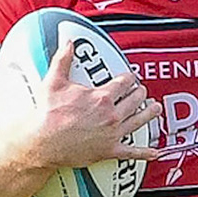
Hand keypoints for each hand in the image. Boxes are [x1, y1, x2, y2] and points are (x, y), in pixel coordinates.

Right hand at [25, 39, 159, 169]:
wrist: (42, 142)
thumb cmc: (47, 115)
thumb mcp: (54, 82)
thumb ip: (63, 60)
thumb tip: (68, 43)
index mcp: (101, 97)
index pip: (123, 82)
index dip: (129, 78)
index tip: (130, 77)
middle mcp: (111, 114)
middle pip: (134, 100)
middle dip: (140, 93)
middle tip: (141, 91)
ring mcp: (112, 133)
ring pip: (138, 121)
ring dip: (149, 113)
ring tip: (155, 108)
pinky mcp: (108, 150)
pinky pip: (130, 152)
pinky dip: (143, 153)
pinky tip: (153, 153)